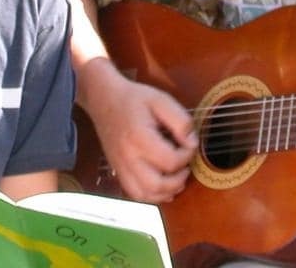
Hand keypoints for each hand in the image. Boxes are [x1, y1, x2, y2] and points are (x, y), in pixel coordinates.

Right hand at [83, 63, 197, 202]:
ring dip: (166, 191)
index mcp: (139, 137)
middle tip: (186, 165)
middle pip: (156, 185)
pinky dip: (152, 195)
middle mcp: (128, 156)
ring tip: (177, 177)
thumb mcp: (161, 99)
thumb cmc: (134, 99)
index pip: (170, 161)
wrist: (104, 100)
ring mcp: (121, 166)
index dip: (187, 155)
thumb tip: (191, 142)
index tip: (189, 143)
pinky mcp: (118, 170)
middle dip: (178, 180)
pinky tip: (163, 185)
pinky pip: (135, 194)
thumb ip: (180, 120)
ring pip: (145, 195)